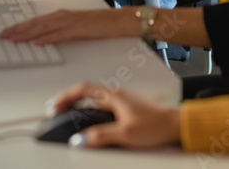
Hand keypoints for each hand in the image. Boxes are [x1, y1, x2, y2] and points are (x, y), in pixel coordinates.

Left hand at [0, 8, 136, 44]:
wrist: (116, 20)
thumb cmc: (99, 24)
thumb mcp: (76, 27)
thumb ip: (60, 31)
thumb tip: (44, 39)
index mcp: (61, 15)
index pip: (36, 21)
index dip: (20, 27)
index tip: (8, 31)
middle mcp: (62, 16)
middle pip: (35, 23)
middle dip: (17, 30)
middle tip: (3, 35)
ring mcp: (70, 22)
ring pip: (43, 28)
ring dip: (27, 34)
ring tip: (14, 39)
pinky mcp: (78, 29)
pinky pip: (60, 34)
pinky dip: (48, 38)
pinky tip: (38, 42)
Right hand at [49, 82, 181, 148]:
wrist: (175, 125)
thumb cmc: (156, 125)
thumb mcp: (125, 133)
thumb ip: (101, 136)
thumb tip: (79, 140)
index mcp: (113, 95)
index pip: (82, 89)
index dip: (65, 96)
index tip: (54, 105)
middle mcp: (117, 94)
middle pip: (86, 92)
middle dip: (69, 100)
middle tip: (57, 111)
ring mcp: (122, 100)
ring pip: (94, 99)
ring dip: (80, 105)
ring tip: (69, 115)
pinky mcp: (127, 108)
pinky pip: (103, 106)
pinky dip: (91, 111)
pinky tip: (91, 122)